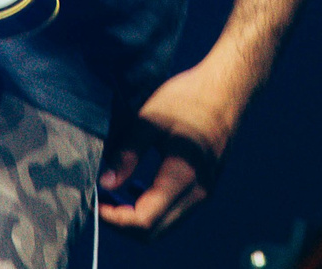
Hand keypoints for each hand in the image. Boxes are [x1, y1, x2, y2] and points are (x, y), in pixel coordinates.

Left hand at [96, 61, 244, 234]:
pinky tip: (135, 188)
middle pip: (153, 231)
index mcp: (183, 176)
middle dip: (121, 222)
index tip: (94, 201)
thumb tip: (105, 184)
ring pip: (164, 225)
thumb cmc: (189, 98)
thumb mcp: (150, 120)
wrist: (227, 88)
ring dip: (136, 217)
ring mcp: (204, 192)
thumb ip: (127, 154)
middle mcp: (198, 193)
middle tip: (100, 200)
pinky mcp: (205, 186)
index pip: (144, 220)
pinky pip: (174, 212)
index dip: (114, 218)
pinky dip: (150, 209)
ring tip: (112, 194)